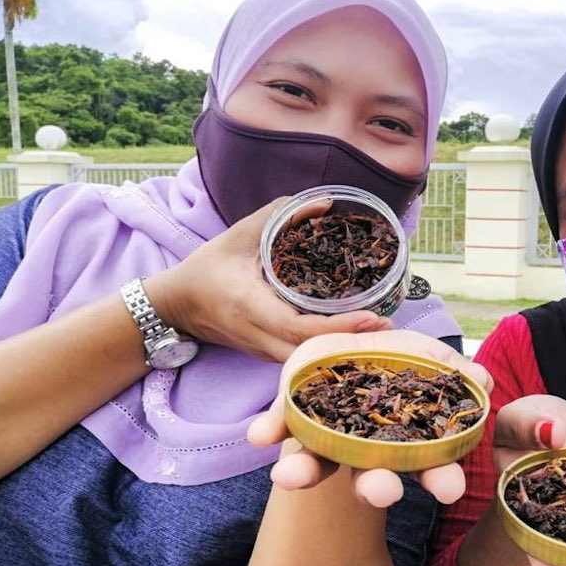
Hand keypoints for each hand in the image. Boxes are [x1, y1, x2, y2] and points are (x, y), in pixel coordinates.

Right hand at [146, 198, 390, 362]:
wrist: (177, 305)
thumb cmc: (208, 267)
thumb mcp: (239, 234)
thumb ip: (282, 214)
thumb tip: (327, 202)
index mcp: (250, 307)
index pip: (299, 328)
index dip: (338, 327)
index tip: (373, 317)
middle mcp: (258, 337)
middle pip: (310, 355)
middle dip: (350, 344)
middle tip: (388, 328)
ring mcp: (262, 352)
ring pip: (307, 363)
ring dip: (342, 351)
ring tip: (379, 334)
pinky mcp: (267, 355)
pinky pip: (301, 360)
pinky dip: (327, 352)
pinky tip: (355, 338)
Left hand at [247, 329, 493, 506]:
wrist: (358, 336)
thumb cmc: (402, 358)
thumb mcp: (431, 356)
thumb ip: (454, 369)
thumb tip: (481, 382)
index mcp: (409, 440)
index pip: (430, 467)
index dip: (440, 479)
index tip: (450, 487)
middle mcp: (368, 448)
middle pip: (374, 477)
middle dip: (378, 488)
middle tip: (383, 492)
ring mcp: (329, 434)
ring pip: (319, 462)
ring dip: (305, 471)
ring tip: (288, 476)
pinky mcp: (296, 413)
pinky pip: (281, 425)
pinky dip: (270, 429)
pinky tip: (260, 435)